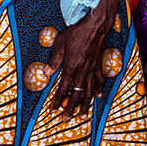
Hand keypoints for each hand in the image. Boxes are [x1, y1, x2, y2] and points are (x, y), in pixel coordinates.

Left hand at [45, 0, 118, 119]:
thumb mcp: (60, 44)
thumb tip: (46, 73)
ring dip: (85, 105)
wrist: (95, 26)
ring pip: (89, 92)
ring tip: (83, 115)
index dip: (57, 101)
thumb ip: (54, 60)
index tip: (54, 110)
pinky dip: (99, 89)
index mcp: (71, 68)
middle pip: (76, 95)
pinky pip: (100, 81)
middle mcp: (82, 72)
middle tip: (67, 119)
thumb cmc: (77, 32)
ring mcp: (92, 70)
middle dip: (71, 109)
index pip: (63, 89)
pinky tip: (98, 96)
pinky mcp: (99, 65)